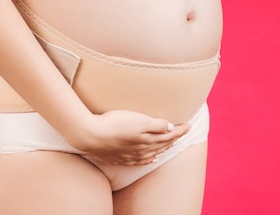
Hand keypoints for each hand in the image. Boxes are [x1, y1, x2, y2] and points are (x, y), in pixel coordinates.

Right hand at [69, 109, 189, 165]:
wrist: (90, 135)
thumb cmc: (114, 123)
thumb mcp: (138, 120)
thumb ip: (156, 125)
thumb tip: (171, 128)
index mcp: (148, 138)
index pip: (170, 135)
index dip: (180, 130)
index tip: (188, 125)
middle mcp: (142, 148)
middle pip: (163, 143)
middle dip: (175, 137)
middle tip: (184, 132)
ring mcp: (132, 154)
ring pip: (154, 151)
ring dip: (164, 147)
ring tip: (172, 142)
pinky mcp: (122, 157)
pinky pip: (141, 160)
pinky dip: (150, 158)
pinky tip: (152, 157)